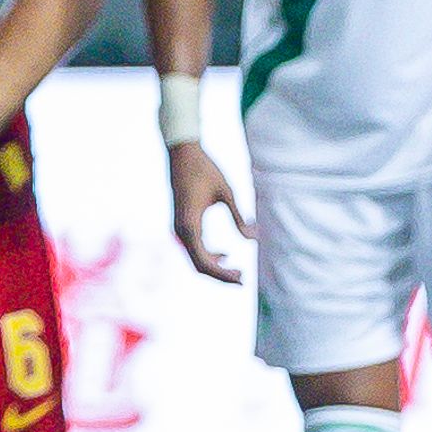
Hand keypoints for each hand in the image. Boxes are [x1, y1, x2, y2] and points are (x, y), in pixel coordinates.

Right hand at [166, 141, 253, 283]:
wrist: (181, 153)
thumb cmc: (205, 169)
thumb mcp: (226, 192)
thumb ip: (239, 217)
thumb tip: (253, 239)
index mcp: (190, 225)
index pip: (204, 261)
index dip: (223, 275)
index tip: (242, 278)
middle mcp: (180, 230)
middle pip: (199, 265)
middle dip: (221, 275)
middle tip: (243, 278)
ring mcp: (178, 228)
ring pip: (195, 259)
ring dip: (215, 267)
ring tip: (238, 269)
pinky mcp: (180, 224)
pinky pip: (193, 248)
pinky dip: (208, 256)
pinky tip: (225, 254)